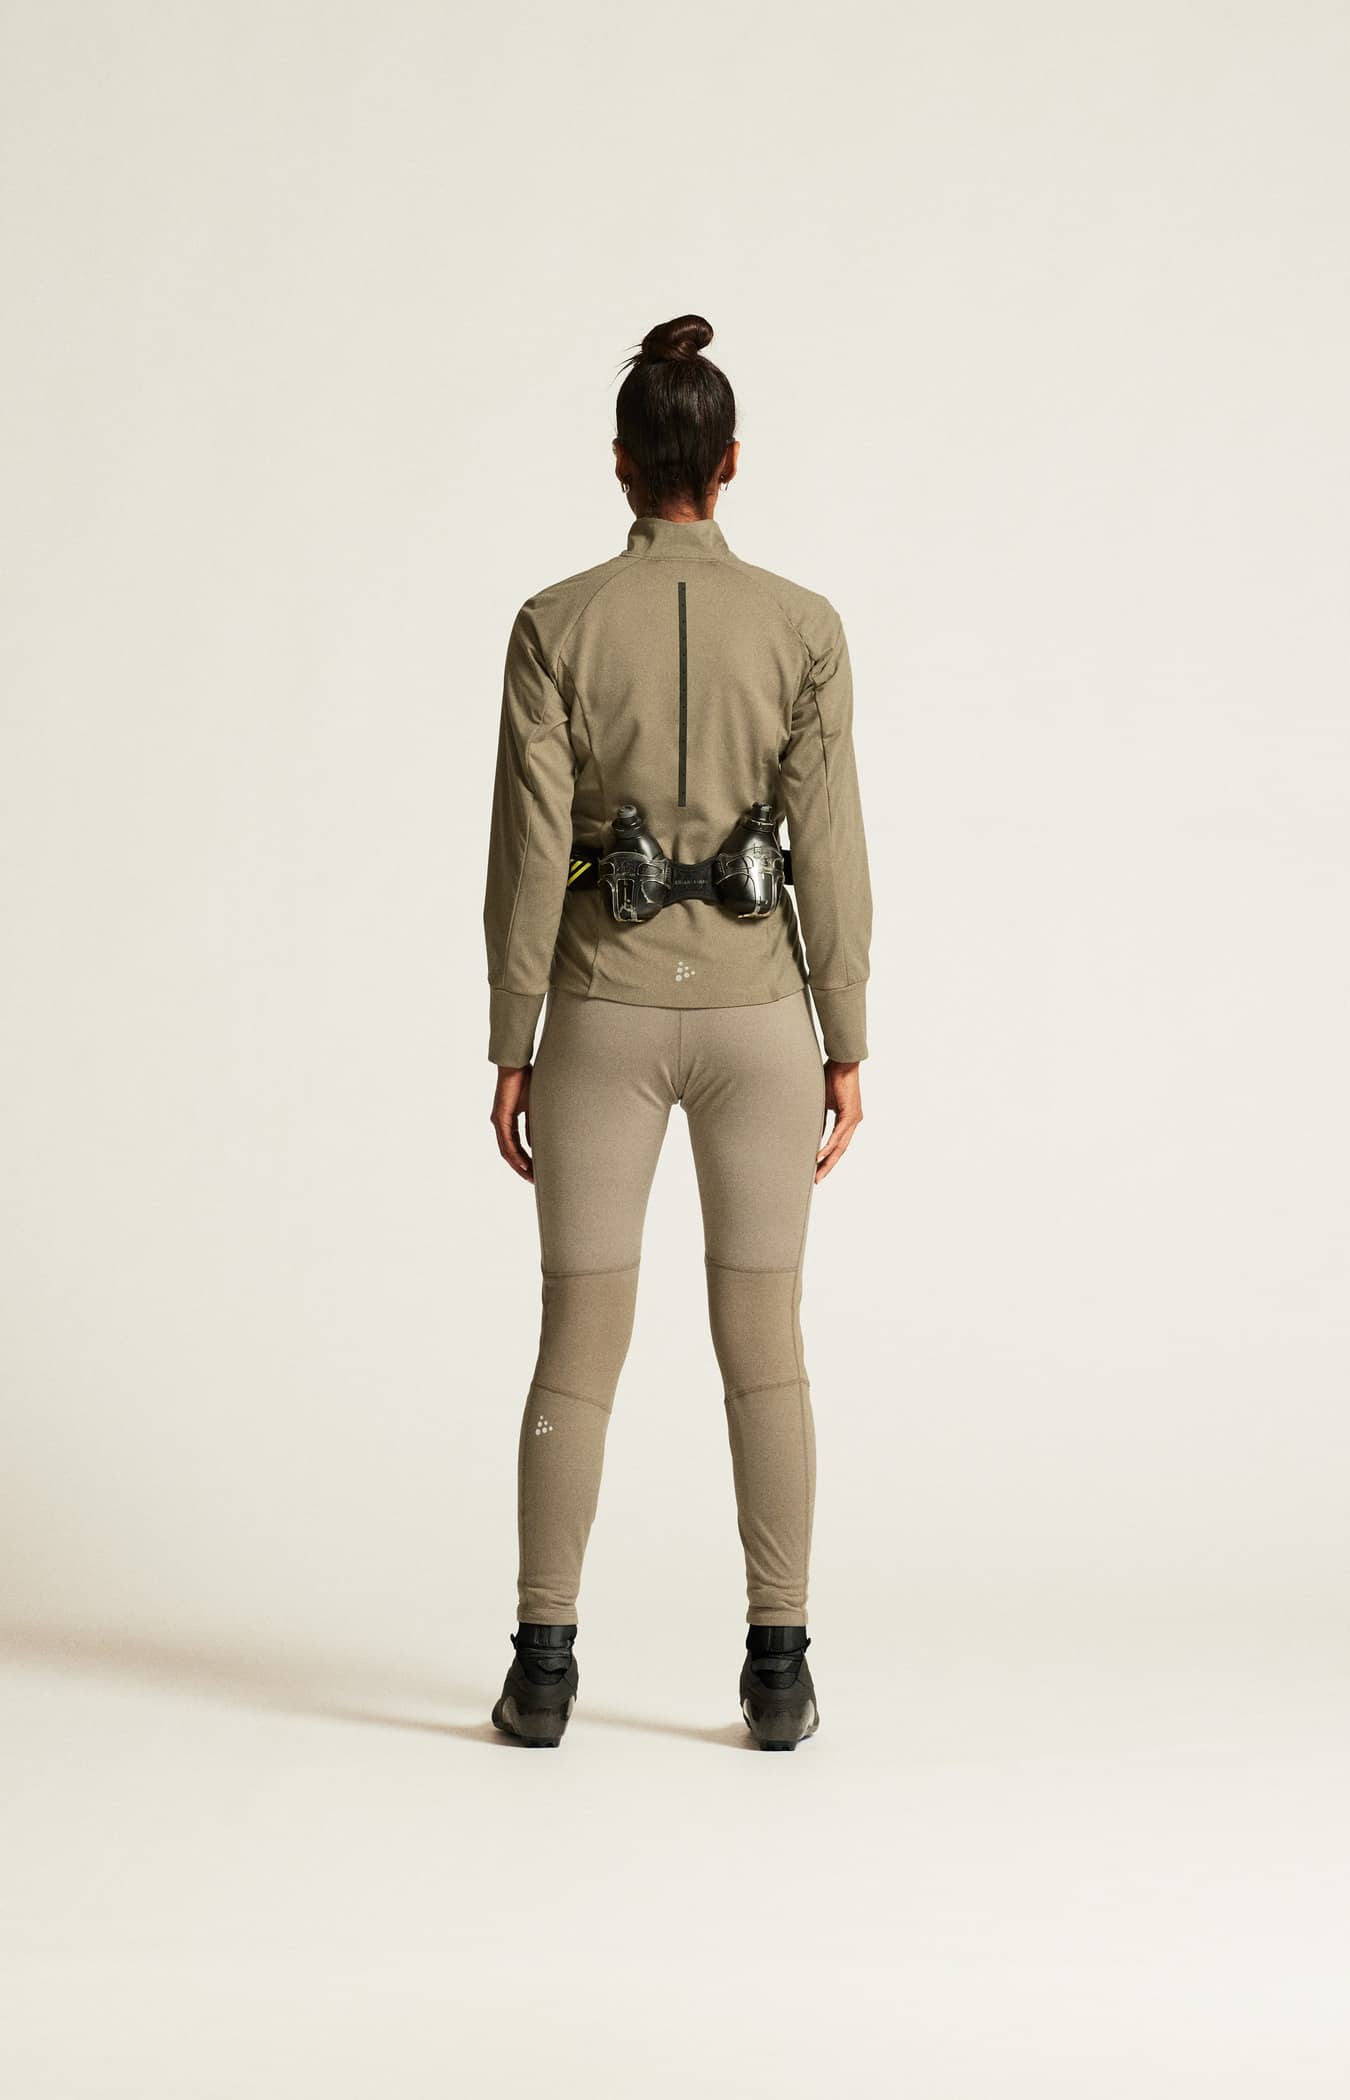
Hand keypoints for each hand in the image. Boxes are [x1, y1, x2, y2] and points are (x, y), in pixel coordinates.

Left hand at [491, 1064, 533, 1181]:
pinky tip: (525, 1164)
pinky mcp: (500, 1118)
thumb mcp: (533, 1108)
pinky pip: (507, 1142)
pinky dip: (516, 1154)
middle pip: (509, 1153)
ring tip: (530, 1177)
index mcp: (507, 1121)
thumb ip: (532, 1127)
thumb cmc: (526, 1081)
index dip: (525, 1160)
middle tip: (534, 1181)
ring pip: (507, 1151)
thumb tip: (536, 1145)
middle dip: (521, 1168)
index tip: (536, 1171)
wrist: (516, 1066)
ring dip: (518, 1165)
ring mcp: (499, 1122)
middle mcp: (500, 1124)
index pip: (515, 1146)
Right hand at [816, 1059, 862, 1182]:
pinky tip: (820, 1156)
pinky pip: (838, 1135)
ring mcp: (853, 1119)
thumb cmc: (832, 1078)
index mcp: (848, 1120)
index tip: (817, 1169)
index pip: (838, 1144)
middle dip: (828, 1166)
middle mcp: (853, 1122)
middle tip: (817, 1180)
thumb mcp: (823, 1103)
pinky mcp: (850, 1114)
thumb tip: (812, 1132)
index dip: (828, 1158)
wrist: (842, 1063)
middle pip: (840, 1150)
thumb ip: (821, 1119)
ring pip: (840, 1146)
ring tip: (817, 1173)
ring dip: (828, 1161)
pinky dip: (829, 1146)